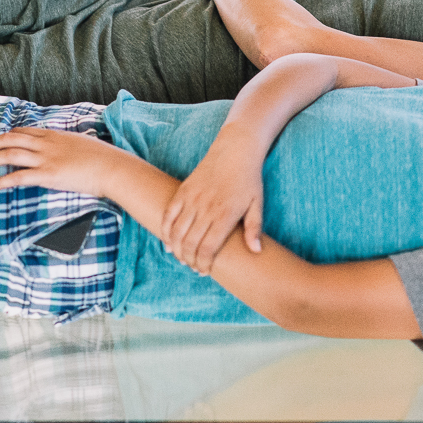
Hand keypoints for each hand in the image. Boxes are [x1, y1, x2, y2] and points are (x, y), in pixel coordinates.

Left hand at [0, 126, 122, 196]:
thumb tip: (63, 152)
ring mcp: (46, 158)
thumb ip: (66, 146)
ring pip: (9, 154)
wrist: (114, 168)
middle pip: (9, 139)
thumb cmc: (103, 159)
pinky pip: (18, 177)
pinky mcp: (48, 175)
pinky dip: (0, 181)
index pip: (22, 131)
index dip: (4, 136)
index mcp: (54, 134)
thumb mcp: (81, 145)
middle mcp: (46, 143)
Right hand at [161, 135, 264, 273]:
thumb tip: (256, 252)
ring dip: (177, 249)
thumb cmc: (248, 180)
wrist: (234, 150)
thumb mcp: (257, 204)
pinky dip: (165, 231)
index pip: (207, 249)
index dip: (203, 264)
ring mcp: (192, 199)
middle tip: (193, 267)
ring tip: (182, 258)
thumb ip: (254, 229)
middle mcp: (206, 208)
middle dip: (189, 261)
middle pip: (190, 244)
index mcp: (225, 215)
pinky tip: (169, 243)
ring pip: (176, 232)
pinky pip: (168, 215)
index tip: (204, 271)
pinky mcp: (183, 190)